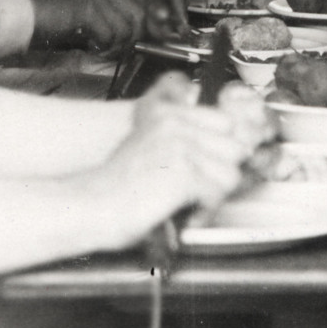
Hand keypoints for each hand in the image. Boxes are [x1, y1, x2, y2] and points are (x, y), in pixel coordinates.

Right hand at [32, 0, 150, 51]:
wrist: (29, 15)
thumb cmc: (63, 18)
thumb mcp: (99, 15)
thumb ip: (125, 19)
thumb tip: (156, 32)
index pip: (146, 3)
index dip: (154, 24)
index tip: (157, 39)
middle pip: (140, 16)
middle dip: (133, 38)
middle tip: (116, 47)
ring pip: (126, 27)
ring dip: (116, 44)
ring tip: (101, 46)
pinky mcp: (88, 7)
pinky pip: (109, 34)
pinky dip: (103, 46)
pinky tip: (92, 44)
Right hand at [93, 73, 256, 246]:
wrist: (91, 206)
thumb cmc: (118, 184)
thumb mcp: (150, 143)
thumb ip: (186, 135)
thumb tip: (232, 145)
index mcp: (168, 114)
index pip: (226, 122)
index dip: (225, 149)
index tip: (215, 166)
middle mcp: (176, 125)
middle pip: (235, 147)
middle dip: (222, 173)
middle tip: (201, 190)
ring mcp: (181, 148)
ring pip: (231, 173)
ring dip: (215, 194)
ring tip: (192, 203)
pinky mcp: (184, 174)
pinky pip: (217, 193)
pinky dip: (205, 210)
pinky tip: (186, 213)